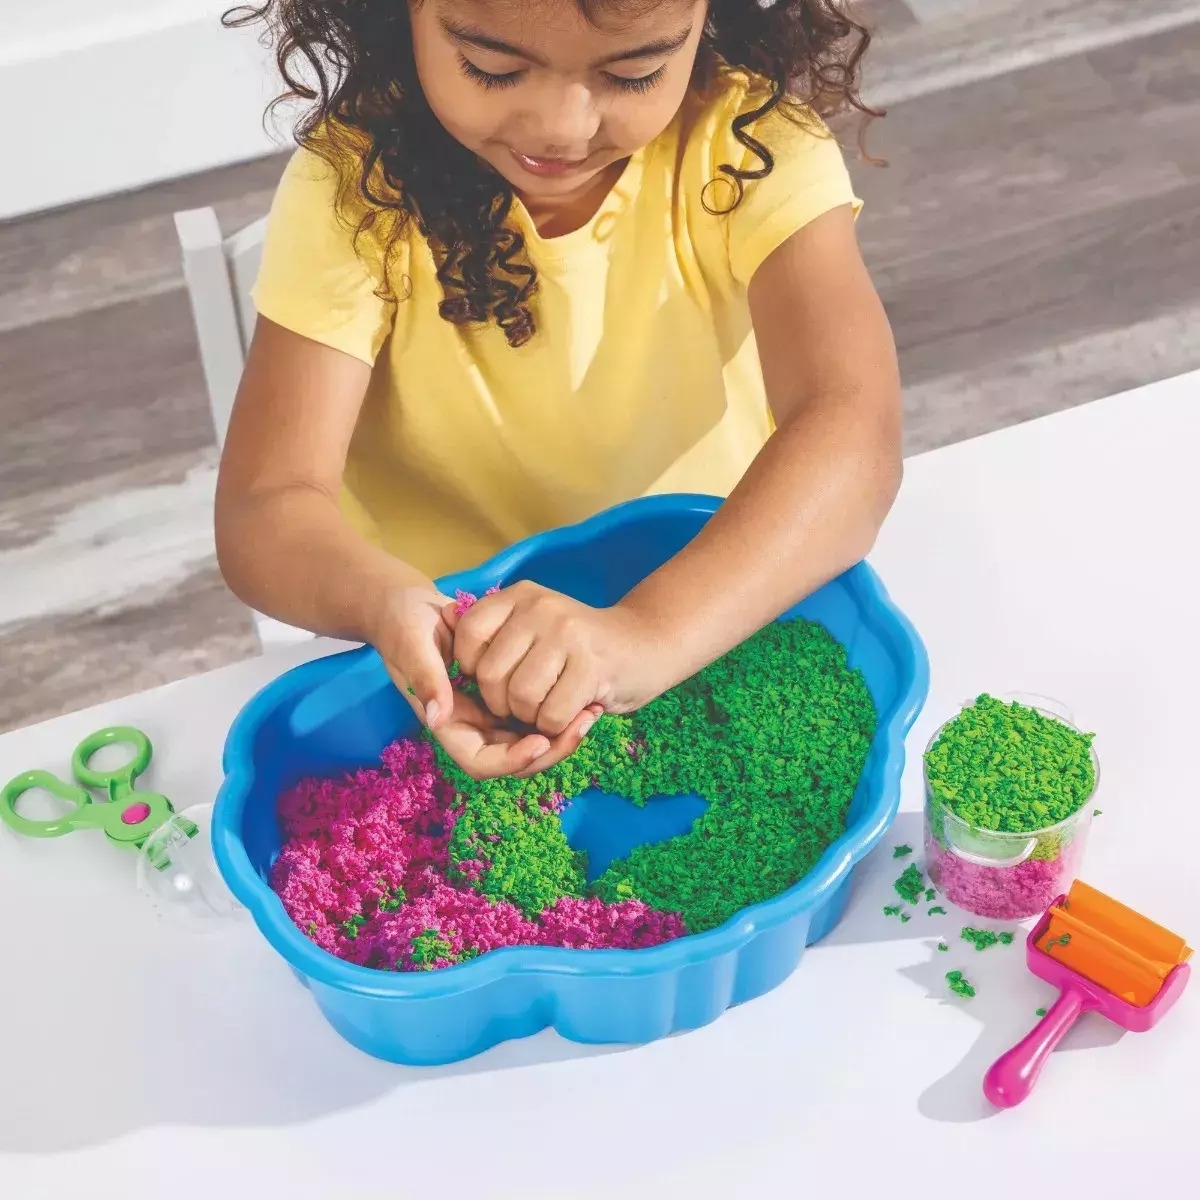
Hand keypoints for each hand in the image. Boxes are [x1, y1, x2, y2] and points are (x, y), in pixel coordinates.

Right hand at [368, 585, 599, 779]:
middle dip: (550, 749)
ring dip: (560, 734)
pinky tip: (584, 698)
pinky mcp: (502, 695)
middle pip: (514, 758)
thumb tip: (438, 717)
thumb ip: (426, 679)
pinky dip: (557, 711)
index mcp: (446, 721)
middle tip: (584, 724)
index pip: (481, 761)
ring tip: (592, 713)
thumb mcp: (413, 645)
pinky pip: (533, 715)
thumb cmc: (405, 624)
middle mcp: (469, 724)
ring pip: (529, 740)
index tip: (541, 741)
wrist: (409, 606)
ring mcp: (487, 712)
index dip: (512, 760)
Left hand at [444, 581, 666, 735]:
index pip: (468, 635)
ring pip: (520, 698)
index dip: (474, 670)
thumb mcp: (536, 624)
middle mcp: (541, 607)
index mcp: (520, 595)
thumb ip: (497, 631)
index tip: (499, 678)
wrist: (648, 643)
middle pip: (491, 675)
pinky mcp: (591, 665)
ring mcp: (566, 634)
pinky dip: (557, 726)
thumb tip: (443, 621)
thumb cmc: (582, 644)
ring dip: (532, 717)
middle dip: (503, 704)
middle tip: (528, 703)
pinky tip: (575, 711)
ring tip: (552, 705)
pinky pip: (551, 715)